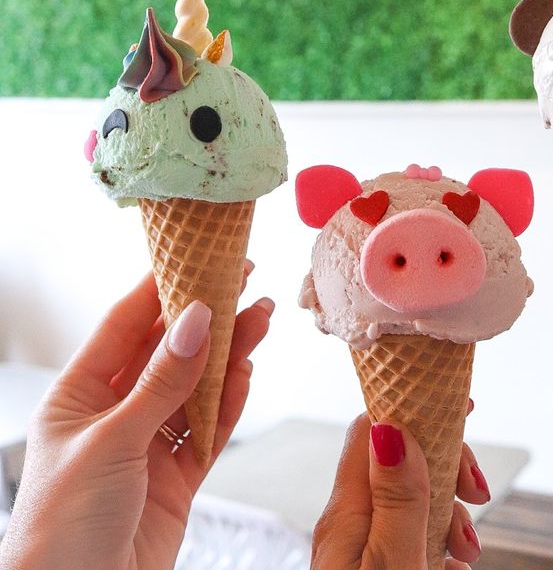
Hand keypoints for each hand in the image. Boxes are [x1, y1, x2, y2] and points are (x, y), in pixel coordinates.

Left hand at [0, 268, 272, 569]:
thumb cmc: (61, 527)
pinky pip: (208, 429)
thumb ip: (162, 381)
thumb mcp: (111, 441)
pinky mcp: (175, 478)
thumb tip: (196, 318)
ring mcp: (146, 445)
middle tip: (245, 279)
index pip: (124, 324)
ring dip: (227, 354)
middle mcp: (113, 413)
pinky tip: (247, 371)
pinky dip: (230, 401)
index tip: (197, 255)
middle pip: (167, 352)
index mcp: (78, 394)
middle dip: (206, 317)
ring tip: (262, 318)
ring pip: (194, 387)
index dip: (162, 288)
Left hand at [311, 412, 488, 568]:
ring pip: (409, 507)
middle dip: (446, 472)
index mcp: (346, 515)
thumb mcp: (392, 562)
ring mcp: (356, 553)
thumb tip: (392, 426)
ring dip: (449, 517)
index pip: (372, 429)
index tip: (463, 412)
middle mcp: (346, 528)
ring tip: (467, 552)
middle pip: (398, 466)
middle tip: (478, 495)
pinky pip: (407, 543)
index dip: (417, 413)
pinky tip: (453, 567)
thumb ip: (397, 499)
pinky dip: (437, 548)